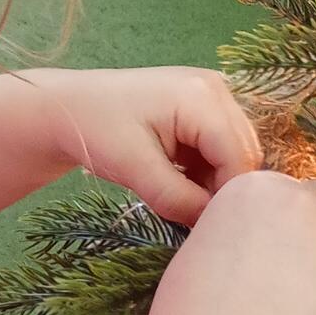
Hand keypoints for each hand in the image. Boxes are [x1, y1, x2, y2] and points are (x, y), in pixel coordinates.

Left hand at [24, 66, 263, 224]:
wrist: (69, 108)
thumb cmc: (97, 131)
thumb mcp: (136, 170)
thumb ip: (180, 200)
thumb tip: (214, 226)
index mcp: (201, 96)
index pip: (239, 156)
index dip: (228, 196)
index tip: (206, 227)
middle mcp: (216, 87)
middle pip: (245, 151)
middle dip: (224, 188)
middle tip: (194, 215)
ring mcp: (212, 93)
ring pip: (237, 151)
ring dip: (217, 180)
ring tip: (185, 198)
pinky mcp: (204, 105)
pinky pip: (222, 145)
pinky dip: (209, 169)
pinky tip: (184, 181)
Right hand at [152, 169, 315, 314]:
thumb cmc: (195, 295)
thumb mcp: (211, 237)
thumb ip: (249, 228)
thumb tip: (267, 246)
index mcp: (260, 185)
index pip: (295, 193)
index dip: (291, 220)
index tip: (279, 244)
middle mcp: (301, 203)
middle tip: (299, 268)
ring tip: (304, 299)